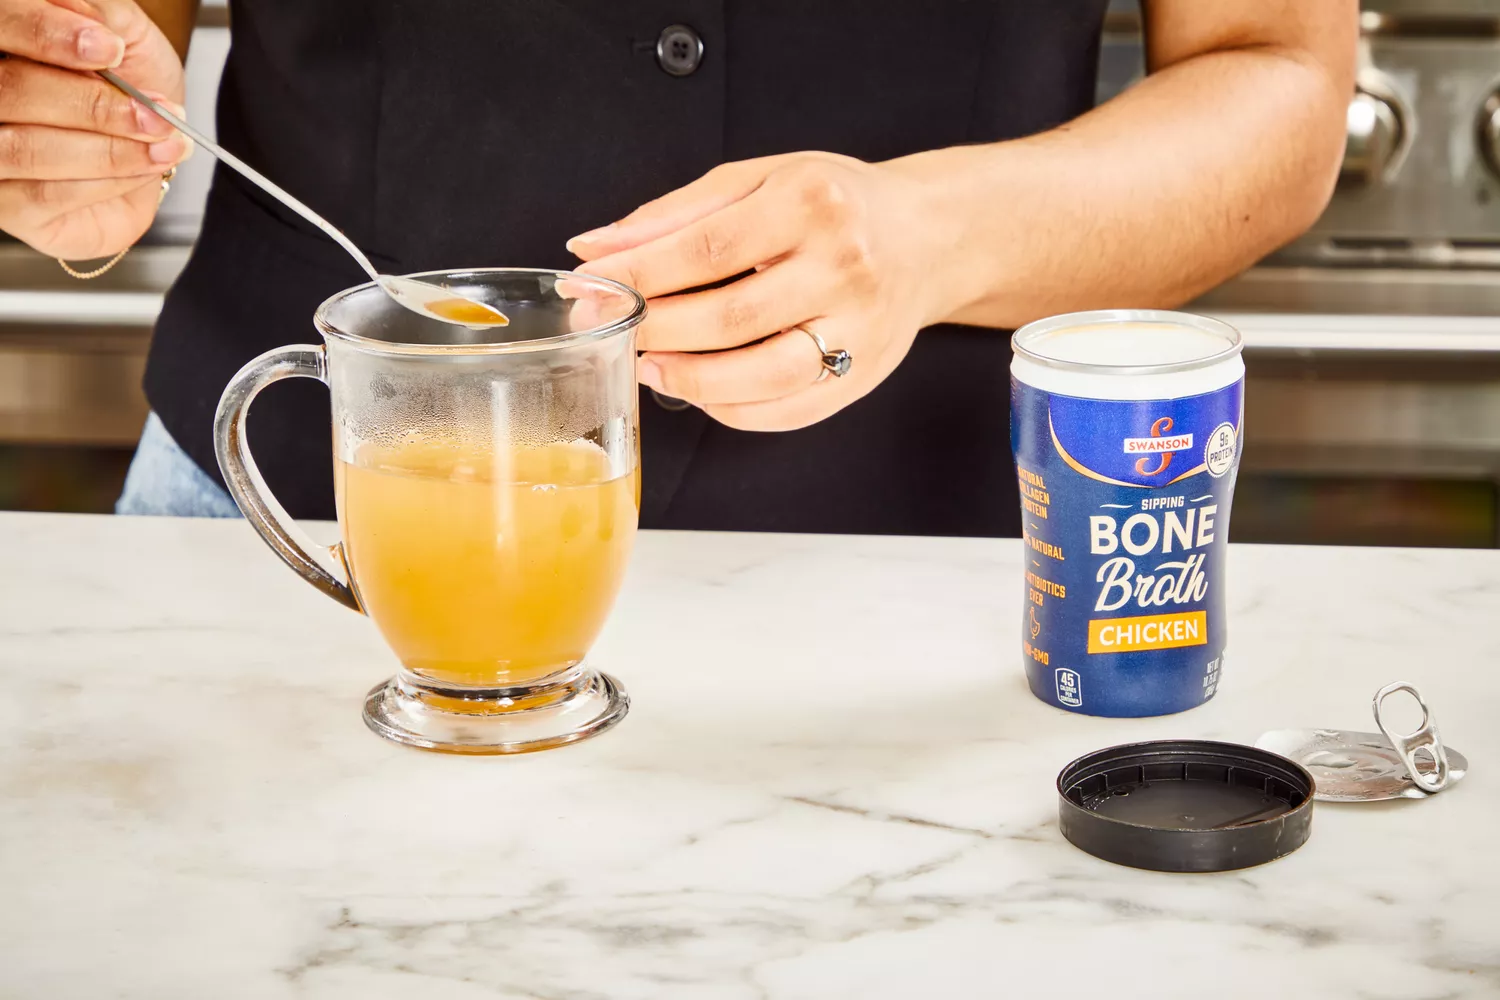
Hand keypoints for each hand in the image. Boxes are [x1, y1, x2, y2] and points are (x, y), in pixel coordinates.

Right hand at [0, 0, 190, 259]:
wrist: (151, 141)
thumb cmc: (128, 82)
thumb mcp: (126, 33)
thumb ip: (102, 13)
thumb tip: (81, 12)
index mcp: (4, 44)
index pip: (1, 25)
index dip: (44, 33)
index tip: (110, 48)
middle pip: (10, 91)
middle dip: (93, 105)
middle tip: (156, 113)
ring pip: (26, 149)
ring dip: (108, 150)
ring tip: (164, 143)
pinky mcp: (8, 206)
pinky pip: (46, 194)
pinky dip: (106, 181)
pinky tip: (144, 169)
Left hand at [568, 152, 955, 430]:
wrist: (927, 237)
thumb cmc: (833, 205)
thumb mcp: (757, 180)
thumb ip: (674, 214)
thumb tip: (594, 247)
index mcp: (811, 203)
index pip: (705, 248)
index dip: (638, 274)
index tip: (589, 285)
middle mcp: (843, 267)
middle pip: (729, 318)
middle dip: (654, 329)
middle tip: (608, 329)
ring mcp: (860, 329)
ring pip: (761, 377)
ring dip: (690, 379)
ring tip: (650, 365)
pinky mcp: (865, 376)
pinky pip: (787, 411)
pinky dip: (731, 408)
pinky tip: (700, 387)